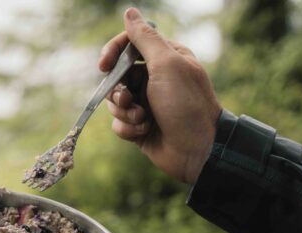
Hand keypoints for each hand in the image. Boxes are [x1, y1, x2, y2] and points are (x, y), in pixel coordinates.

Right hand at [99, 7, 221, 183]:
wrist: (197, 149)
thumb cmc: (186, 104)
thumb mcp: (166, 64)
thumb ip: (145, 39)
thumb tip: (129, 12)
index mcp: (165, 58)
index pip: (130, 44)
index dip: (113, 52)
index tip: (104, 65)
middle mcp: (155, 79)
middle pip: (117, 76)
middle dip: (118, 90)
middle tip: (128, 99)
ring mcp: (147, 104)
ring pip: (115, 102)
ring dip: (125, 111)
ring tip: (143, 119)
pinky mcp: (140, 127)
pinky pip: (119, 124)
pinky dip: (129, 128)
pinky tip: (145, 131)